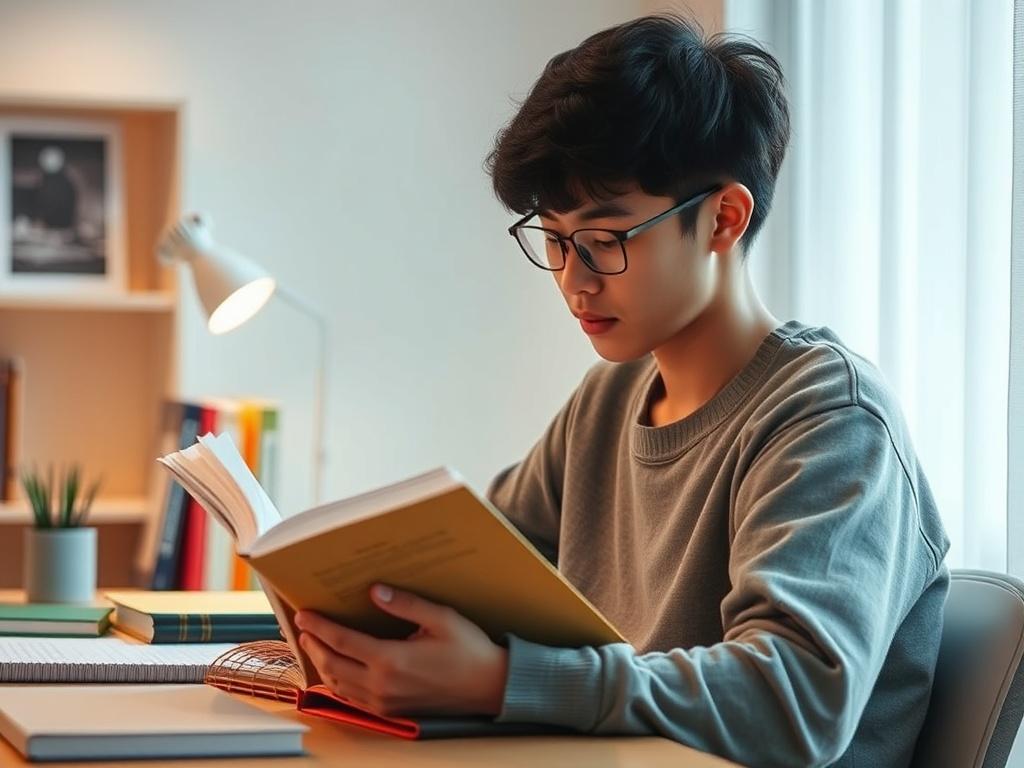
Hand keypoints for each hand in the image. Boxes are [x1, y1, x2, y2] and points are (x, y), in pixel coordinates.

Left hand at [294, 585, 508, 718]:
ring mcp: (384, 702)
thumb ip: (405, 604)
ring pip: (338, 685)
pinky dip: (338, 683)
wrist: (489, 687)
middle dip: (314, 645)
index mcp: (391, 660)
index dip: (319, 626)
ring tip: (315, 646)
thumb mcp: (440, 618)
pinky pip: (353, 700)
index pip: (341, 641)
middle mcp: (382, 685)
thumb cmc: (469, 650)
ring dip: (322, 664)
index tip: (304, 614)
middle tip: (304, 628)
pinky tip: (338, 671)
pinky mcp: (391, 712)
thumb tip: (375, 591)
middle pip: (332, 664)